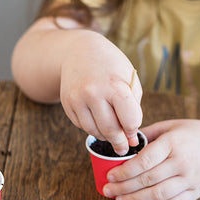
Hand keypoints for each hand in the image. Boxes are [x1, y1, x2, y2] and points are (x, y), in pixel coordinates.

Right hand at [60, 32, 142, 154]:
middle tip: (123, 148)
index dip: (133, 129)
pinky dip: (91, 128)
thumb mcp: (129, 80)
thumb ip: (133, 109)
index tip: (133, 132)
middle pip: (110, 130)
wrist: (80, 51)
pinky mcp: (67, 103)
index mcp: (115, 86)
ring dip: (105, 137)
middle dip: (119, 143)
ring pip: (94, 131)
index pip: (129, 120)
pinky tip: (97, 121)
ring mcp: (77, 99)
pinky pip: (81, 125)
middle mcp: (94, 93)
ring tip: (111, 133)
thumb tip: (131, 140)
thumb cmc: (111, 67)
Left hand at [103, 119, 199, 199]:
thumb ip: (147, 134)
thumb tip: (122, 143)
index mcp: (173, 143)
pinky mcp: (197, 191)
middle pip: (148, 180)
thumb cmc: (193, 132)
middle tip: (108, 191)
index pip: (144, 161)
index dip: (124, 171)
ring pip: (159, 195)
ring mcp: (191, 178)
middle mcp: (183, 162)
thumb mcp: (170, 125)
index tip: (110, 176)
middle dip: (124, 187)